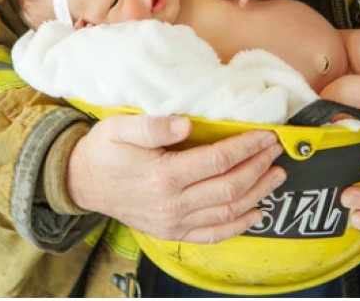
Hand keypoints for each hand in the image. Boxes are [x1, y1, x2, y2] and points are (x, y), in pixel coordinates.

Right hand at [66, 113, 286, 242]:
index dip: (247, 147)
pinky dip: (239, 226)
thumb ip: (152, 125)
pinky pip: (212, 234)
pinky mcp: (172, 232)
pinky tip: (257, 213)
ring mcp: (173, 222)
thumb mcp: (120, 127)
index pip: (218, 160)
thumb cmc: (104, 150)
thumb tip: (184, 124)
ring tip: (276, 175)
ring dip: (257, 193)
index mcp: (163, 176)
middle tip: (278, 150)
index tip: (266, 135)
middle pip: (229, 187)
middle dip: (258, 167)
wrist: (81, 183)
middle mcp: (172, 204)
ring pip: (227, 211)